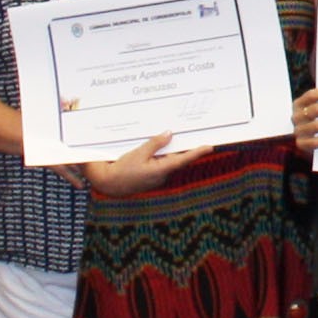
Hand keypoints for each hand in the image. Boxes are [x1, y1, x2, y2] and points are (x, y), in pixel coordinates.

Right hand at [83, 131, 202, 199]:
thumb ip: (155, 144)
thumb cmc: (122, 169)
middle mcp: (162, 175)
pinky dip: (161, 156)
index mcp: (161, 170)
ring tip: (175, 137)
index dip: (197, 153)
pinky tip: (158, 147)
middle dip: (184, 148)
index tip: (209, 146)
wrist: (108, 183)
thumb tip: (169, 134)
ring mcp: (157, 177)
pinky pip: (160, 164)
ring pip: (168, 161)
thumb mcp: (138, 153)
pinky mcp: (151, 177)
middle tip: (195, 135)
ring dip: (170, 151)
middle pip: (177, 159)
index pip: (183, 160)